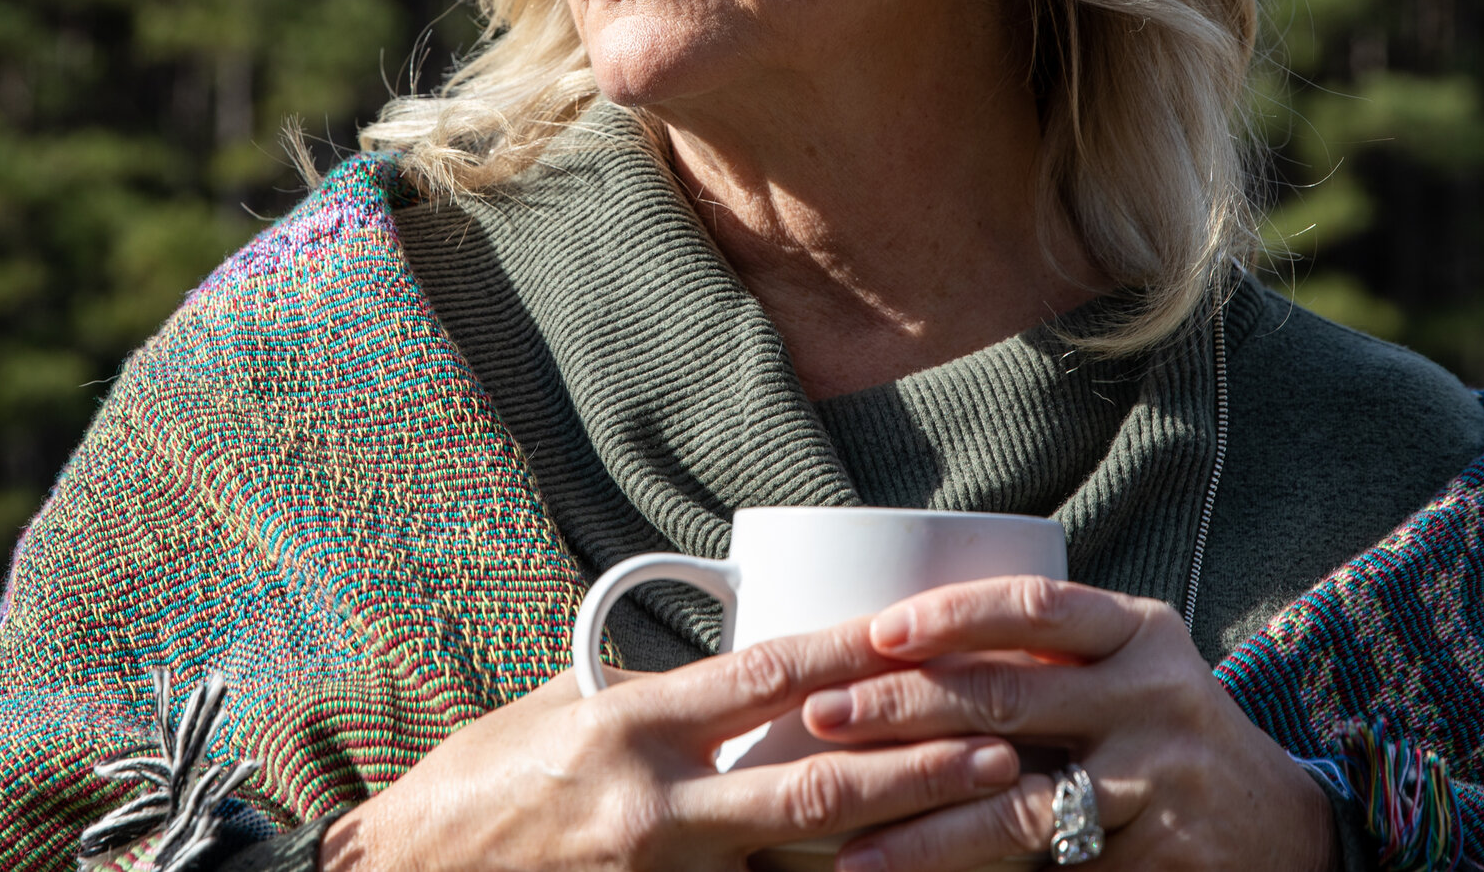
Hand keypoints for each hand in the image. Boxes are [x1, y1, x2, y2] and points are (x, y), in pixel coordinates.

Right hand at [319, 616, 1023, 871]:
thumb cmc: (485, 780)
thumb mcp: (568, 709)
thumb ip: (661, 696)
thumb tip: (745, 666)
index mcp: (634, 726)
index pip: (764, 677)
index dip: (853, 654)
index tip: (923, 635)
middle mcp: (654, 806)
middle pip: (812, 788)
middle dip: (914, 770)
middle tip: (998, 748)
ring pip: (801, 869)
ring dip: (897, 849)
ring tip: (980, 825)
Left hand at [799, 578, 1334, 871]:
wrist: (1283, 827)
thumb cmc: (1163, 732)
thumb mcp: (1126, 671)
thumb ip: (1042, 657)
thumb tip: (889, 650)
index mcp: (1135, 630)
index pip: (1033, 605)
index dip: (950, 614)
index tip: (874, 631)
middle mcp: (1151, 692)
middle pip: (1007, 695)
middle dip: (902, 709)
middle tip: (821, 717)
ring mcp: (1157, 776)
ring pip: (1019, 802)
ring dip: (925, 824)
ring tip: (851, 842)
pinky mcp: (1156, 851)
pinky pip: (1049, 866)